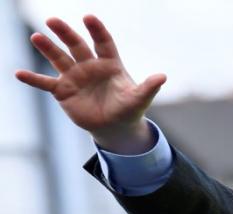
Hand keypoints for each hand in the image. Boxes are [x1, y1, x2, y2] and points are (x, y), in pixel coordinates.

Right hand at [15, 15, 165, 153]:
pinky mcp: (63, 91)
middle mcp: (90, 66)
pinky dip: (33, 79)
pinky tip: (18, 73)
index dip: (97, 30)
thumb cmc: (129, 109)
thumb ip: (149, 87)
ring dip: (47, 48)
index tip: (89, 18)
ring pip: (59, 58)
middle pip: (76, 45)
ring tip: (36, 36)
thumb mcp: (139, 99)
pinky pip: (45, 83)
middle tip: (53, 20)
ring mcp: (75, 76)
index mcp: (110, 63)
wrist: (114, 126)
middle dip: (66, 33)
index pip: (103, 42)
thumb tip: (163, 77)